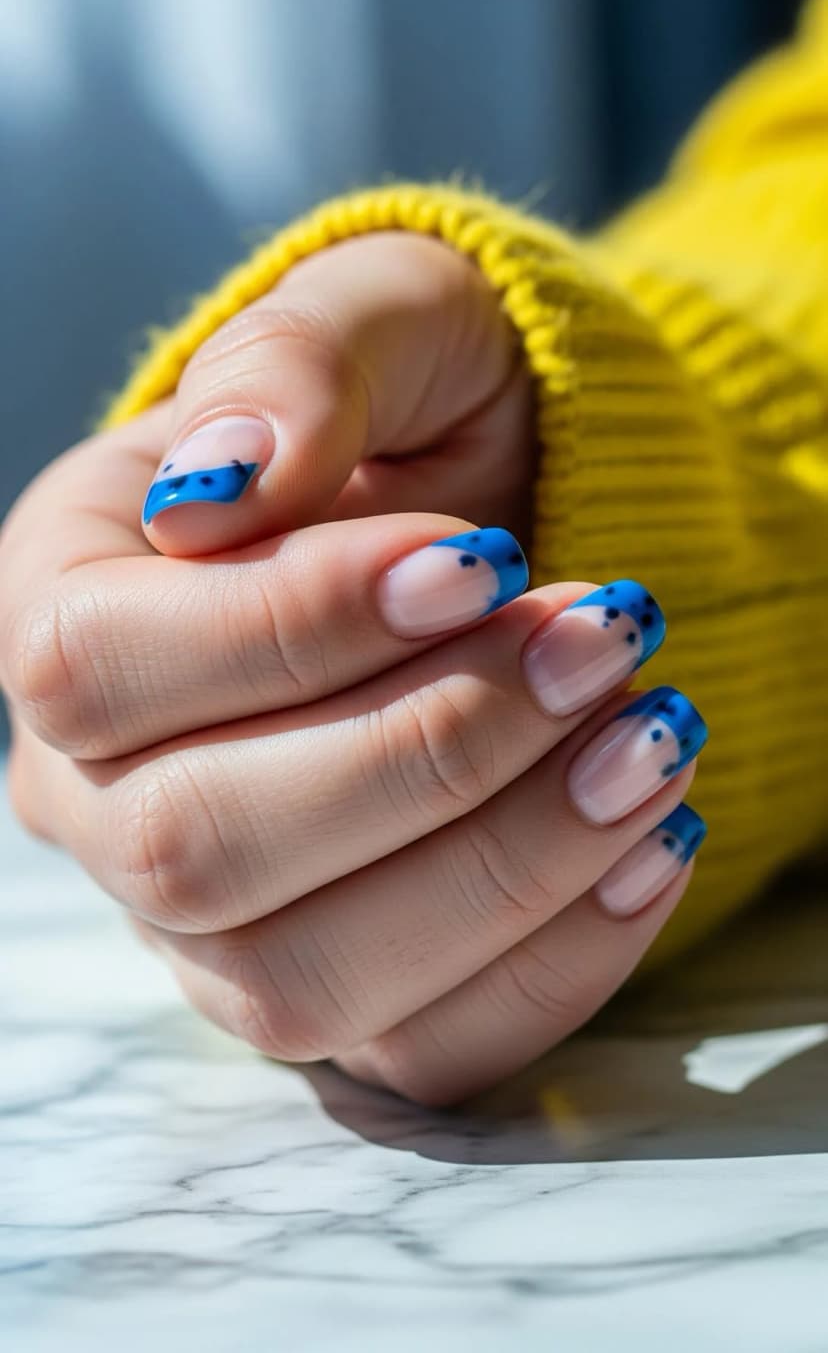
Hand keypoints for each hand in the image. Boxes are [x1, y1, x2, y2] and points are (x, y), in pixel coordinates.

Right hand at [0, 233, 707, 1103]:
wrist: (510, 526)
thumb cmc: (422, 409)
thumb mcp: (380, 316)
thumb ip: (299, 361)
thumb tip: (228, 477)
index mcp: (65, 602)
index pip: (100, 666)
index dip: (293, 626)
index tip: (485, 559)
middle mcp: (102, 789)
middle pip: (194, 850)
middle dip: (426, 753)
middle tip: (600, 642)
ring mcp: (210, 917)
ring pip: (301, 980)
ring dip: (504, 868)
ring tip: (654, 739)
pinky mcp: (339, 990)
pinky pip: (418, 1050)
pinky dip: (555, 964)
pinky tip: (655, 841)